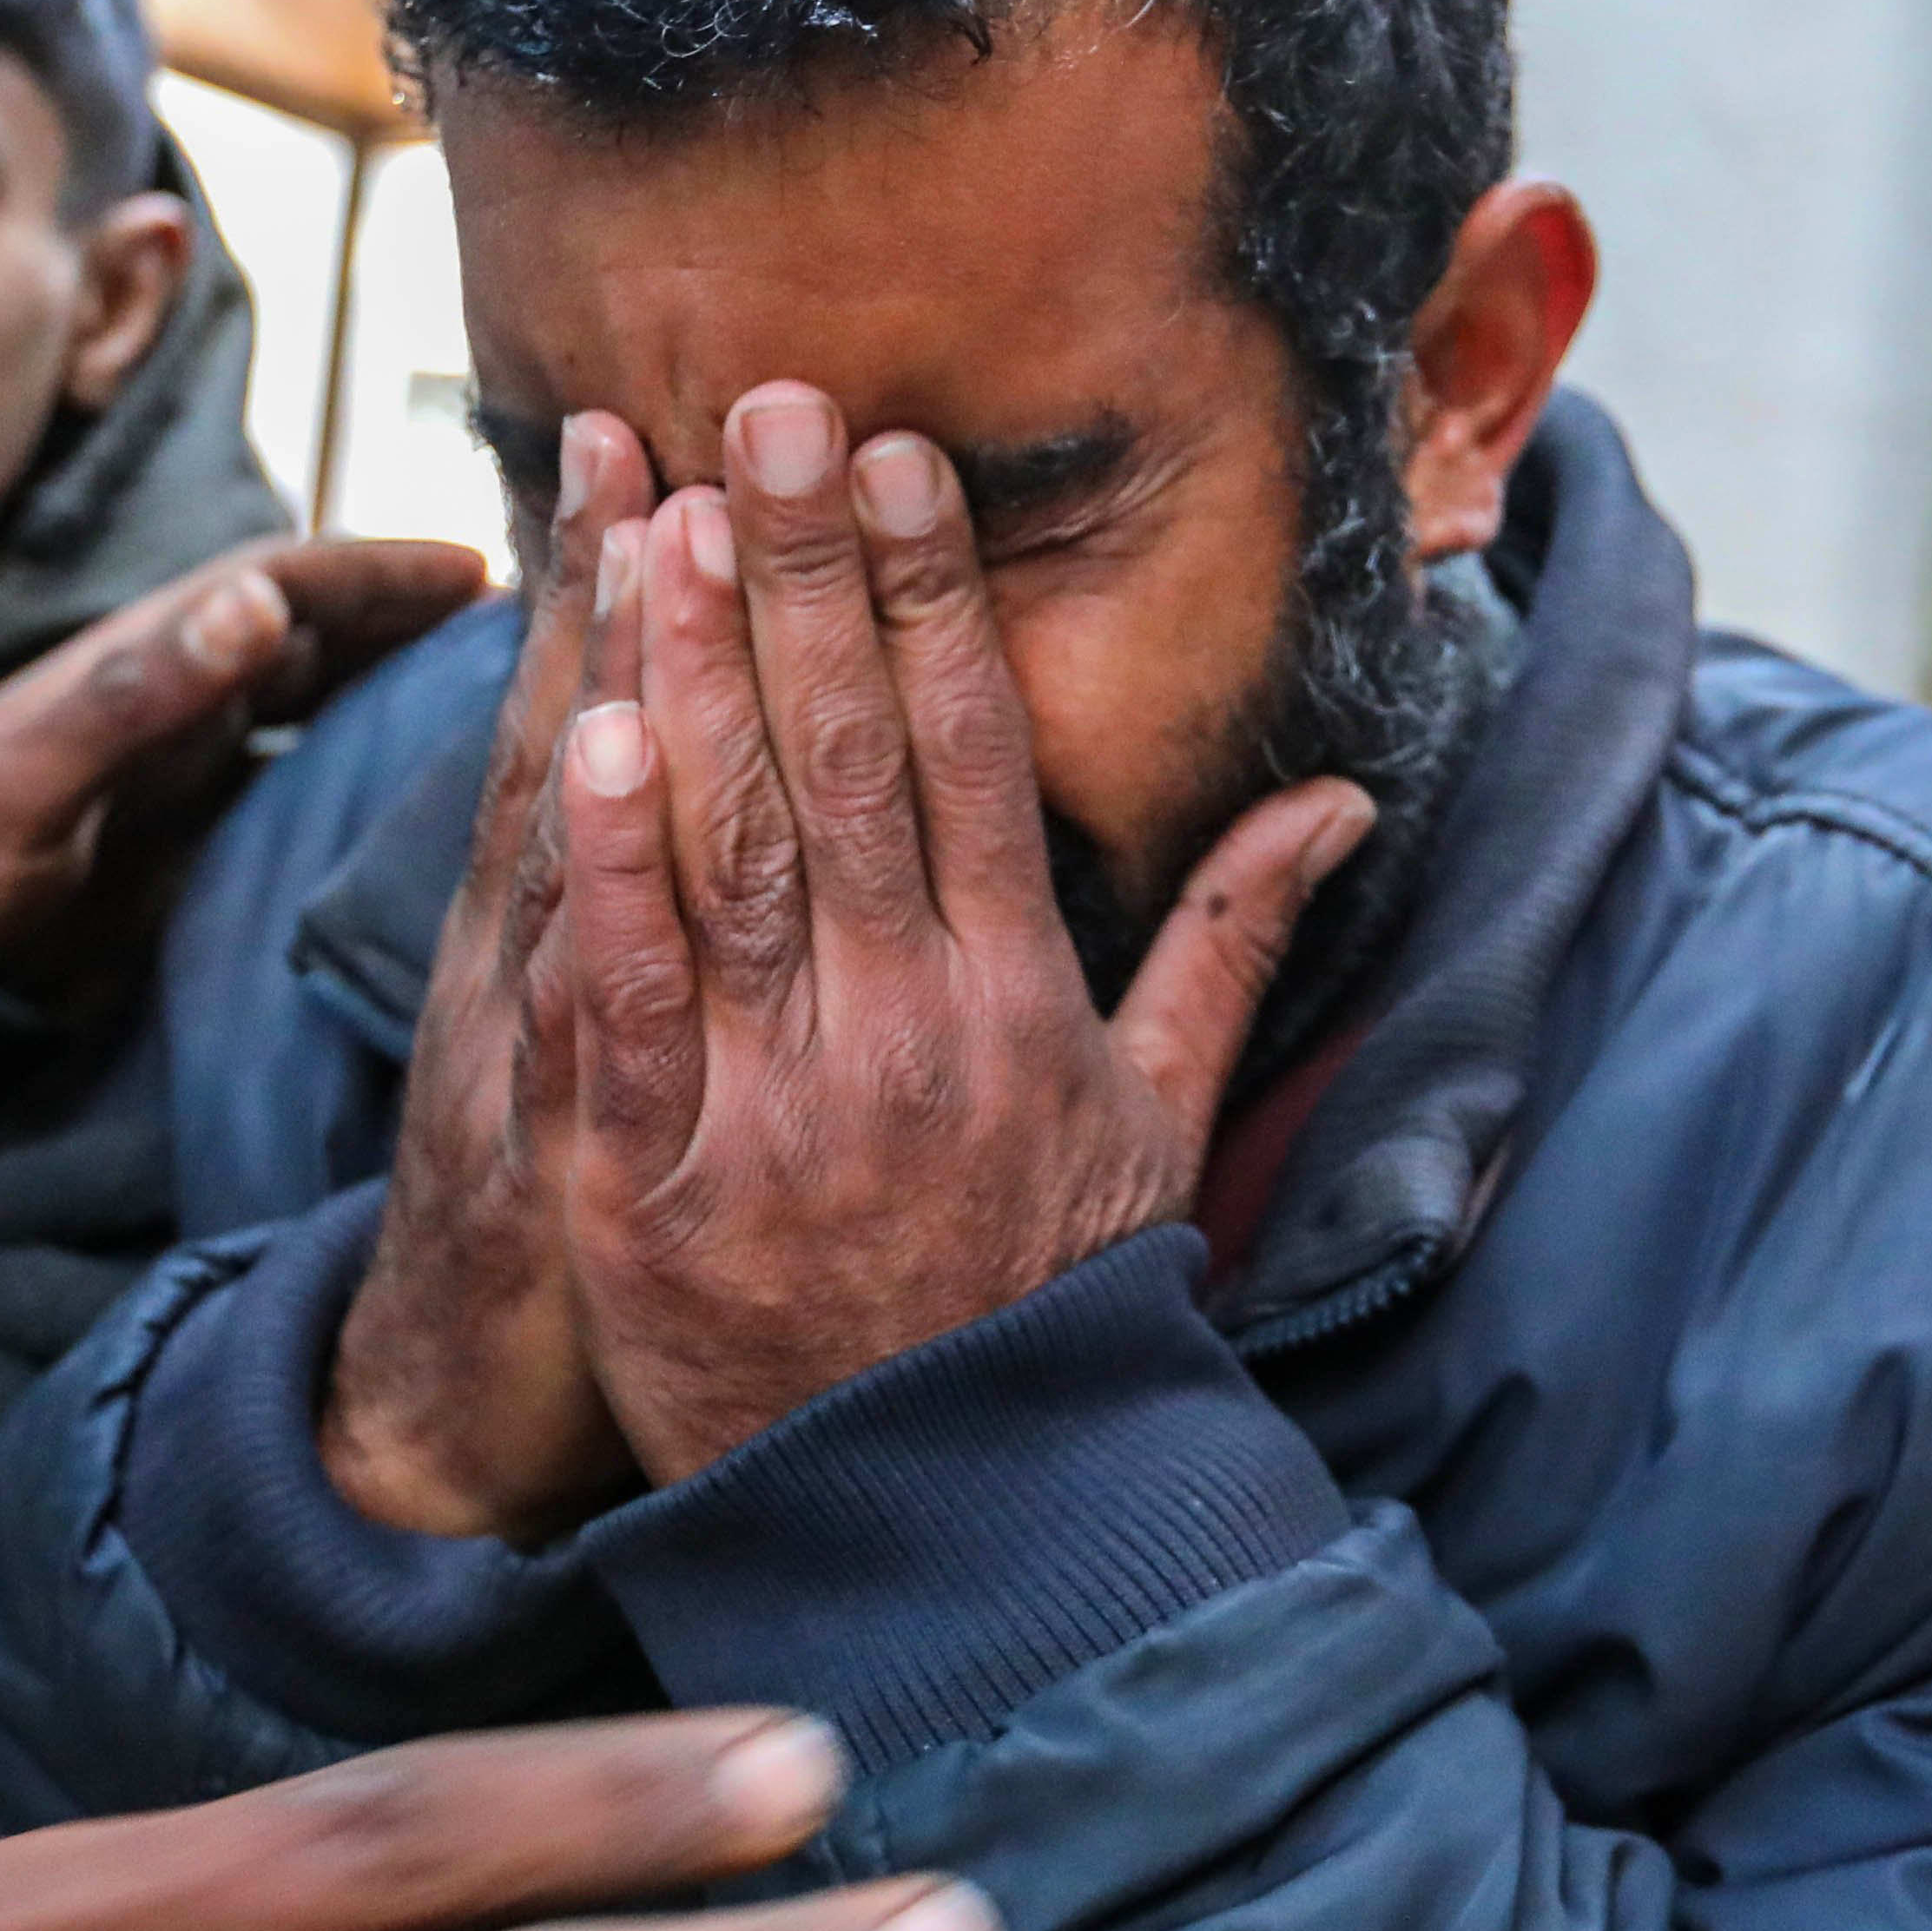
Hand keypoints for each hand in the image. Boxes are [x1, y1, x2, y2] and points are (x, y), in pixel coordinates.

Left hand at [0, 536, 490, 996]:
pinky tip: (421, 794)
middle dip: (411, 618)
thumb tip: (259, 599)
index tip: (477, 569)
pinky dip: (365, 771)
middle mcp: (179, 700)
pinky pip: (299, 785)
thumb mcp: (40, 773)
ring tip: (497, 694)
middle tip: (525, 621)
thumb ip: (144, 691)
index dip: (378, 571)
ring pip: (318, 705)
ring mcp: (191, 770)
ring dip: (399, 687)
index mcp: (144, 659)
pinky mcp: (197, 838)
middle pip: (317, 636)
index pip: (282, 586)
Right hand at [321, 412, 657, 1539]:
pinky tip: (602, 756)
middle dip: (638, 575)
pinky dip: (586, 877)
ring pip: (570, 830)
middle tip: (680, 413)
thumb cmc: (567, 1220)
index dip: (616, 583)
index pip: (608, 723)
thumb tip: (677, 788)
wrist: (456, 1412)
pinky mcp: (552, 1138)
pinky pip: (571, 988)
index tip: (639, 434)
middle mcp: (533, 951)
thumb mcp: (609, 1055)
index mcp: (567, 928)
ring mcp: (534, 1039)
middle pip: (594, 733)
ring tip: (647, 519)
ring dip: (613, 673)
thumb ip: (661, 921)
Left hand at [543, 386, 1368, 1484]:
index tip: (894, 462)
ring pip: (731, 856)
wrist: (948, 1519)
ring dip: (698, 675)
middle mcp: (905, 1036)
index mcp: (1021, 1005)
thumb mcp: (1165, 1124)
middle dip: (805, 577)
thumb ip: (1232, 944)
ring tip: (667, 518)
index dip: (927, 600)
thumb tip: (1341, 798)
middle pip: (847, 767)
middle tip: (766, 411)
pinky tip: (590, 736)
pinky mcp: (652, 1190)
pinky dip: (608, 872)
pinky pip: (623, 1003)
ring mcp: (775, 1110)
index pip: (973, 758)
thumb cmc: (1051, 1308)